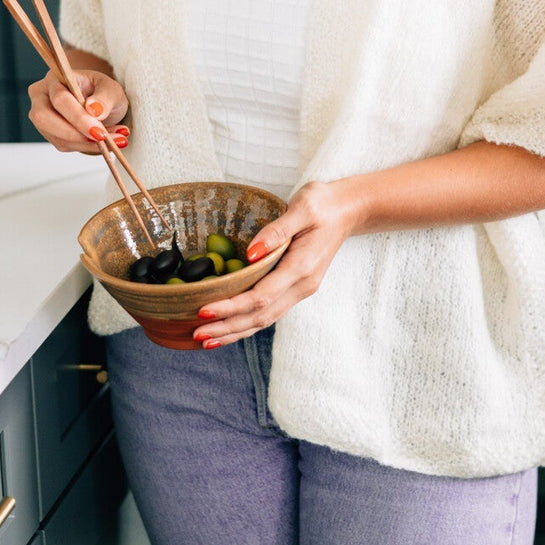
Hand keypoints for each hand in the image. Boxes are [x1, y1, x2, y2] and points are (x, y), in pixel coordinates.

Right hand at [27, 69, 129, 154]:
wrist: (100, 104)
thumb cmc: (102, 92)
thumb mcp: (111, 89)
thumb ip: (105, 97)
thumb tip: (94, 110)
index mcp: (55, 78)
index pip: (59, 98)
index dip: (78, 117)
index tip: (99, 132)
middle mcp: (42, 96)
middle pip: (45, 118)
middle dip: (76, 134)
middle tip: (103, 139)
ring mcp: (42, 117)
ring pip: (56, 136)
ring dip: (86, 143)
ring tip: (113, 140)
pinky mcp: (50, 134)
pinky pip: (64, 145)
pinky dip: (87, 146)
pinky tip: (104, 143)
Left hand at [191, 180, 355, 347]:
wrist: (348, 210)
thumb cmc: (324, 204)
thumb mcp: (303, 207)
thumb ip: (277, 230)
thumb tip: (251, 254)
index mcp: (301, 268)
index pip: (261, 296)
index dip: (232, 307)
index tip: (203, 310)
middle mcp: (302, 286)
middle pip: (260, 317)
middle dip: (227, 327)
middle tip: (196, 334)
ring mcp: (300, 290)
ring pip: (264, 320)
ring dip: (234, 332)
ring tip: (205, 340)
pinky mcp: (296, 288)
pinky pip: (268, 312)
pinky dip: (246, 323)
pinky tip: (228, 328)